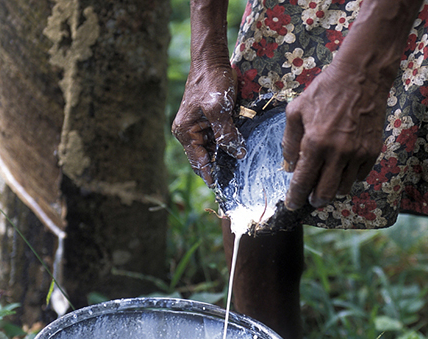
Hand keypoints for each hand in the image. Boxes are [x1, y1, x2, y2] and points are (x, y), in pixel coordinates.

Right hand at [172, 63, 245, 185]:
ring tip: (242, 168)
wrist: (212, 60)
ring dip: (225, 157)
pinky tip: (240, 150)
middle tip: (238, 180)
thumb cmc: (212, 81)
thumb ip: (226, 133)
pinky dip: (227, 145)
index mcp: (185, 132)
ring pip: (213, 150)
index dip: (211, 175)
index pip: (198, 162)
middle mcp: (189, 132)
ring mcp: (198, 127)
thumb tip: (237, 153)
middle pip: (205, 158)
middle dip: (219, 167)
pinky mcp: (209, 121)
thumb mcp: (219, 108)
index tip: (224, 188)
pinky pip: (218, 139)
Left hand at [282, 63, 387, 209]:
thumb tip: (289, 165)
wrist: (361, 76)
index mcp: (315, 142)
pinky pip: (360, 176)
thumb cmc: (325, 90)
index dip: (295, 197)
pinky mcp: (373, 150)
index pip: (303, 181)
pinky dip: (349, 176)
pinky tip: (342, 167)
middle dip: (314, 200)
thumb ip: (289, 140)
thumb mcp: (296, 110)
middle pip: (325, 193)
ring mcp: (358, 153)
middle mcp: (338, 152)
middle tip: (309, 198)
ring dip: (333, 189)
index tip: (292, 205)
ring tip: (326, 180)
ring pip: (344, 188)